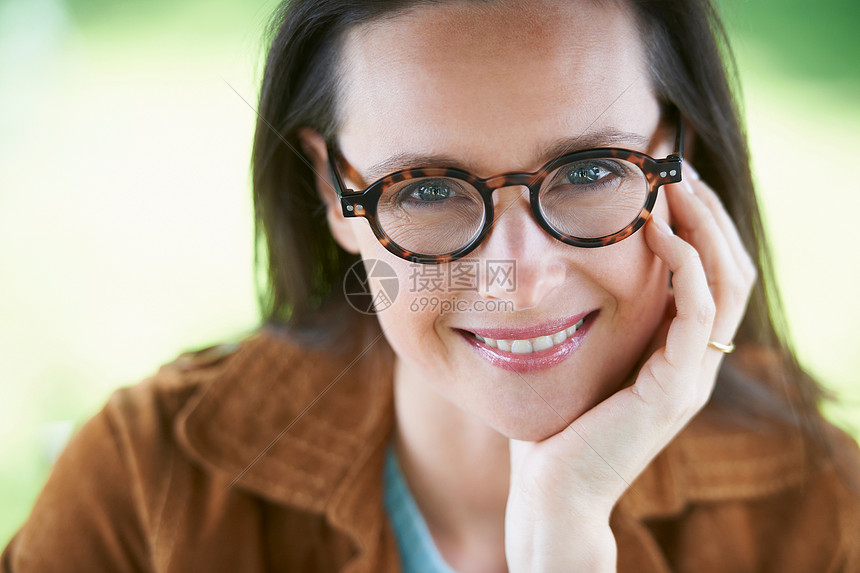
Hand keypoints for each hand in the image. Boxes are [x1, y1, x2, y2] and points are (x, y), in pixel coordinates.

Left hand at [504, 165, 757, 571]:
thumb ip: (597, 319)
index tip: (670, 178)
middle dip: (709, 212)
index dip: (702, 224)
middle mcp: (697, 362)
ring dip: (705, 226)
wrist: (553, 490)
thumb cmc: (559, 423)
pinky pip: (697, 314)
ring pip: (726, 285)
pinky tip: (658, 229)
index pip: (714, 276)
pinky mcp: (675, 391)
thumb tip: (569, 263)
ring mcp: (692, 378)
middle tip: (678, 166)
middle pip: (731, 271)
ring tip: (674, 183)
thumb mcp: (583, 357)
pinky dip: (685, 265)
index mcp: (679, 353)